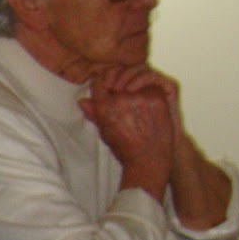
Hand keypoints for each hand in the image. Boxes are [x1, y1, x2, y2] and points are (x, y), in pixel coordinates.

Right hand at [79, 65, 177, 196]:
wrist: (149, 159)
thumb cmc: (125, 149)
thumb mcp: (105, 132)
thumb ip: (94, 114)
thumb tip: (82, 100)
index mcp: (104, 107)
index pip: (99, 82)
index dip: (103, 85)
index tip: (108, 90)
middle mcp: (121, 99)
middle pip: (116, 80)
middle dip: (118, 86)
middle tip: (124, 97)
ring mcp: (140, 97)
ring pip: (134, 81)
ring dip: (134, 88)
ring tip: (138, 103)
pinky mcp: (156, 98)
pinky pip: (150, 86)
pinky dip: (149, 92)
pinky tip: (149, 105)